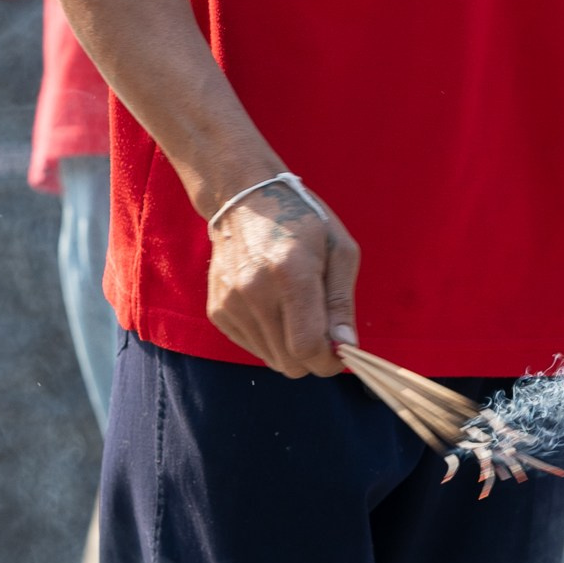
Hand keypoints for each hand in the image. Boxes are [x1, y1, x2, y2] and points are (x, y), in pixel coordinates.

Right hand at [205, 178, 359, 377]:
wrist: (245, 200)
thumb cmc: (303, 222)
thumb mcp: (340, 250)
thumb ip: (342, 302)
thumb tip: (346, 345)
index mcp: (292, 273)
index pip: (307, 347)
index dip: (328, 362)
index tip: (340, 353)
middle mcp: (255, 292)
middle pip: (289, 362)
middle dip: (312, 359)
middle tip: (323, 334)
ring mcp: (231, 303)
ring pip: (271, 359)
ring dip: (290, 349)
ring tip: (297, 313)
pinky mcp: (218, 310)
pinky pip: (252, 346)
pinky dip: (270, 339)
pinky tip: (274, 307)